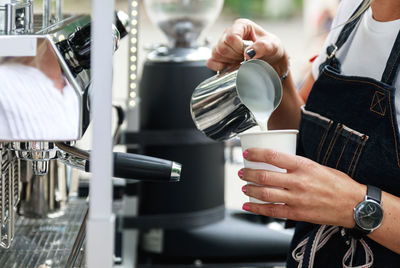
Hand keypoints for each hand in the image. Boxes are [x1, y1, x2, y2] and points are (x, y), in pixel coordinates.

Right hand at [206, 18, 288, 77]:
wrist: (271, 63)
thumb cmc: (271, 50)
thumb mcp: (272, 46)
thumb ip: (262, 47)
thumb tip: (248, 53)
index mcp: (242, 26)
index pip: (231, 37)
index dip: (238, 48)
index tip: (247, 54)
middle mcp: (230, 33)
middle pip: (222, 47)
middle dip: (234, 56)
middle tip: (245, 58)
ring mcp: (223, 45)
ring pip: (216, 54)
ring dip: (228, 61)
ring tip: (240, 61)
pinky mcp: (220, 57)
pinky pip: (211, 62)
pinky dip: (218, 67)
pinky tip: (229, 67)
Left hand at [239, 148, 365, 227]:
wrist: (354, 205)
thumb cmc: (338, 183)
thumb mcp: (318, 165)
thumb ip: (297, 164)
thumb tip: (277, 161)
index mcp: (303, 165)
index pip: (273, 156)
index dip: (256, 154)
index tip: (247, 153)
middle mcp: (298, 181)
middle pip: (264, 176)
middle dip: (248, 173)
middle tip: (242, 171)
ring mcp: (296, 199)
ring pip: (265, 193)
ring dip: (250, 189)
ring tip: (244, 186)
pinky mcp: (297, 213)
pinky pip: (272, 211)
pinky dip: (257, 208)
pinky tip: (248, 205)